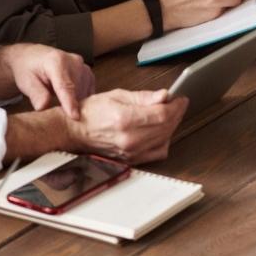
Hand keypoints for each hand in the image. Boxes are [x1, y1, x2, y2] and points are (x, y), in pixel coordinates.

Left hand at [0, 44, 94, 119]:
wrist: (32, 57)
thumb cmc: (28, 69)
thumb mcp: (26, 81)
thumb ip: (36, 94)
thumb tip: (43, 107)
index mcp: (56, 61)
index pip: (65, 86)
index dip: (70, 102)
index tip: (75, 117)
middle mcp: (73, 61)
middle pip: (77, 92)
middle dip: (69, 106)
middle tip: (55, 112)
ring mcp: (83, 67)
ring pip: (84, 94)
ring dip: (75, 103)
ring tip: (59, 102)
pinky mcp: (88, 73)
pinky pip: (88, 93)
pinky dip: (80, 99)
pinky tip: (68, 100)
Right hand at [66, 89, 187, 162]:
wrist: (74, 131)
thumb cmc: (91, 112)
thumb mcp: (117, 95)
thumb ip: (143, 97)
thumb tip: (164, 96)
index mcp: (125, 119)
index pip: (163, 114)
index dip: (176, 105)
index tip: (181, 98)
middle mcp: (130, 139)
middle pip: (167, 127)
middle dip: (177, 113)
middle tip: (177, 104)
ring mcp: (131, 152)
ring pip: (165, 139)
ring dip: (172, 126)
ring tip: (169, 115)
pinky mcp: (131, 160)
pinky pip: (158, 153)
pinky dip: (164, 141)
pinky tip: (162, 131)